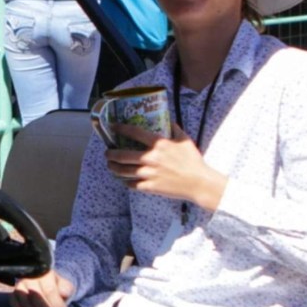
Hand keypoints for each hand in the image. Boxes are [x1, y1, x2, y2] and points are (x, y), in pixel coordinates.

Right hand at [10, 270, 74, 306]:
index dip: (57, 305)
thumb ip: (67, 289)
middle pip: (36, 299)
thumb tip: (63, 294)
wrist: (47, 285)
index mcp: (44, 271)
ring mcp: (19, 287)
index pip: (49, 290)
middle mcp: (29, 277)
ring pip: (26, 306)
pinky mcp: (13, 296)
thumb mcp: (66, 286)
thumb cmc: (58, 287)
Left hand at [106, 123, 226, 211]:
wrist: (198, 183)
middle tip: (108, 152)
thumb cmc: (193, 161)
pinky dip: (126, 182)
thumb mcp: (185, 140)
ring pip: (123, 171)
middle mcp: (151, 159)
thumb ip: (174, 129)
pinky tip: (124, 180)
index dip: (121, 128)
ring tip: (110, 165)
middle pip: (122, 155)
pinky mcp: (150, 187)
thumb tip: (168, 119)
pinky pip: (132, 185)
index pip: (134, 133)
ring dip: (114, 168)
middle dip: (111, 153)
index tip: (113, 126)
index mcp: (159, 145)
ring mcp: (149, 174)